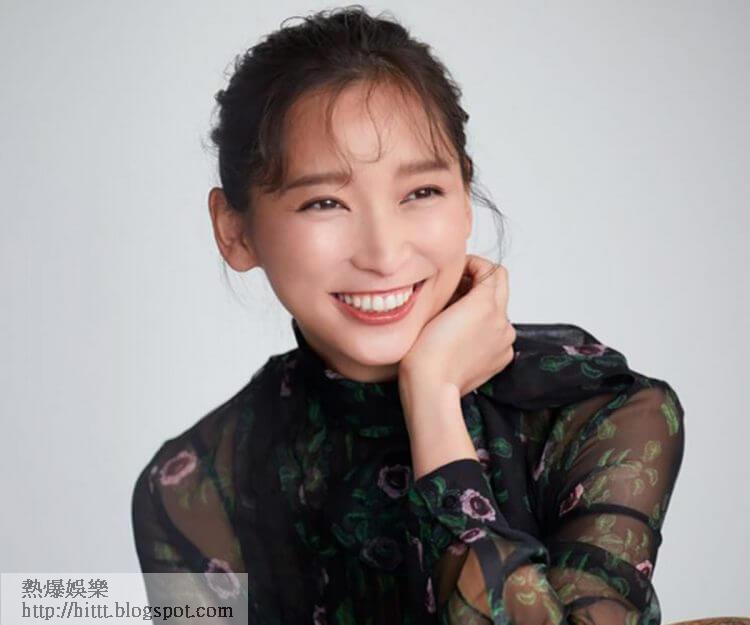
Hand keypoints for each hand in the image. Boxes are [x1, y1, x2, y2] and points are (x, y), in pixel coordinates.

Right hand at [399, 255, 515, 396]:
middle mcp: (501, 319)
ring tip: (458, 315)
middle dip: (481, 280)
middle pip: (501, 284)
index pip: (489, 268)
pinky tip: (464, 337)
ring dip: (483, 305)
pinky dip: (486, 328)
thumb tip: (459, 281)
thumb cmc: (424, 351)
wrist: (431, 386)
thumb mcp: (434, 307)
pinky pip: (499, 333)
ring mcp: (505, 339)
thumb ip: (453, 288)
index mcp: (486, 303)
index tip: (457, 269)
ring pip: (499, 310)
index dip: (472, 263)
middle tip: (459, 285)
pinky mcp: (503, 356)